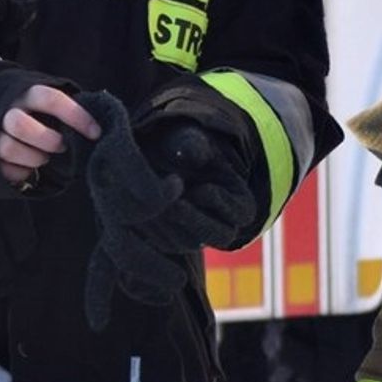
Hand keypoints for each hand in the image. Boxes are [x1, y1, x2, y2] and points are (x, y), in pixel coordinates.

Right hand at [0, 85, 100, 186]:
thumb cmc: (38, 115)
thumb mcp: (50, 107)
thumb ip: (68, 112)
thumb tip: (96, 129)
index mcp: (28, 95)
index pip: (51, 99)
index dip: (76, 116)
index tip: (95, 133)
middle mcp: (7, 112)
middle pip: (19, 124)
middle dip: (47, 140)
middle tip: (61, 146)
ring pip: (10, 148)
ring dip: (35, 157)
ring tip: (44, 157)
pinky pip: (7, 169)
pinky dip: (23, 172)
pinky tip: (29, 166)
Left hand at [136, 117, 254, 250]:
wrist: (151, 153)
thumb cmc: (177, 143)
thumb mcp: (185, 137)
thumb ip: (192, 143)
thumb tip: (194, 153)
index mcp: (238, 199)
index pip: (242, 213)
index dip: (220, 202)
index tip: (198, 188)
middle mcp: (222, 222)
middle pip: (221, 236)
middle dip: (196, 220)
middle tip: (172, 206)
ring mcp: (197, 234)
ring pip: (191, 243)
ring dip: (173, 227)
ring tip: (152, 206)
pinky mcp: (172, 240)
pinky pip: (166, 244)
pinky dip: (154, 231)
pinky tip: (139, 213)